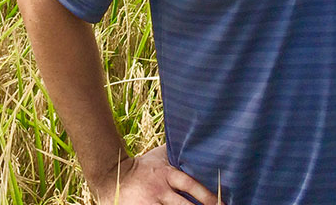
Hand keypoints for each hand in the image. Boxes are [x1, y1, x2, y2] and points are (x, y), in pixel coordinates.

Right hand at [93, 144, 222, 204]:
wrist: (112, 176)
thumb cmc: (142, 166)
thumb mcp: (159, 155)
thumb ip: (178, 151)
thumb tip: (199, 138)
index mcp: (167, 173)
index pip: (191, 185)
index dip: (207, 196)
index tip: (222, 204)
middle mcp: (160, 190)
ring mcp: (151, 204)